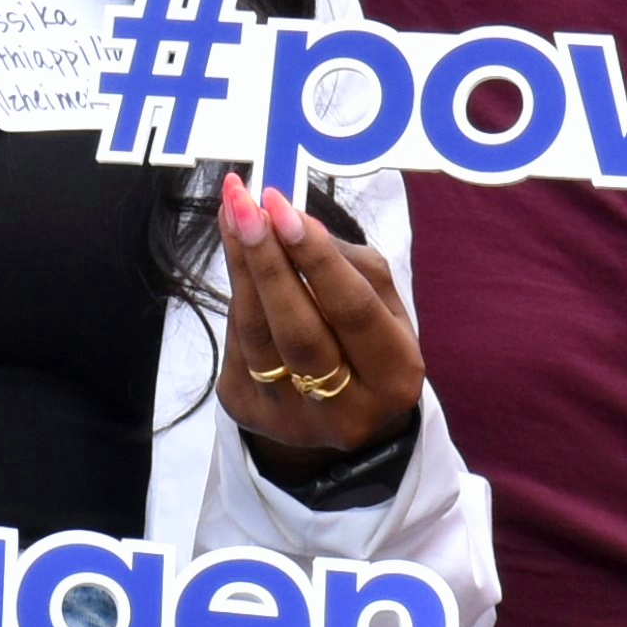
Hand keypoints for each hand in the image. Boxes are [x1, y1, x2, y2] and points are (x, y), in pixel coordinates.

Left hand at [213, 176, 427, 452]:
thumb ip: (346, 264)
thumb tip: (289, 220)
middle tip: (243, 204)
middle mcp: (346, 412)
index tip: (282, 206)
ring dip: (241, 268)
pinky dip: (237, 296)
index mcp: (394, 377)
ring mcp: (293, 421)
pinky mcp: (250, 415)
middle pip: (299, 330)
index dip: (316, 257)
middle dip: (267, 260)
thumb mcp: (383, 306)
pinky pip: (236, 346)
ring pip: (257, 337)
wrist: (344, 415)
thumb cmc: (368, 342)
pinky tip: (239, 259)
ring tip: (232, 214)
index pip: (353, 310)